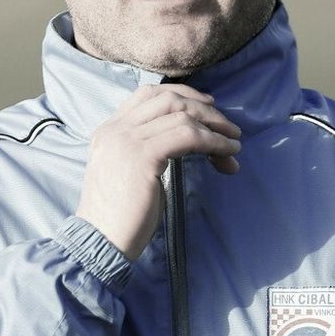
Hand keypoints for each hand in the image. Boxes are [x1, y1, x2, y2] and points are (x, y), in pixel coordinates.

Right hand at [77, 84, 241, 260]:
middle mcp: (115, 129)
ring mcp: (127, 140)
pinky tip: (227, 154)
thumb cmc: (119, 217)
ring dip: (215, 127)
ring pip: (182, 115)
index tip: (208, 105)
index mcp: (109, 130)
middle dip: (205, 110)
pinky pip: (188, 136)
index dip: (183, 94)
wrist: (100, 242)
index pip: (147, 94)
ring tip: (234, 143)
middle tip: (228, 127)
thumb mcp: (127, 172)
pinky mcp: (143, 156)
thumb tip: (187, 138)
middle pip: (168, 98)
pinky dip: (213, 142)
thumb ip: (145, 149)